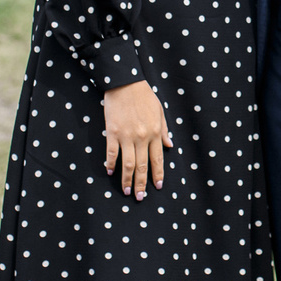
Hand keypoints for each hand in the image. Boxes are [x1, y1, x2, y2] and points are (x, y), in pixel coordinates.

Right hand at [103, 82, 171, 198]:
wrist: (125, 83)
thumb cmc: (144, 96)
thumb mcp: (160, 111)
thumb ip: (165, 130)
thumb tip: (169, 146)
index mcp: (155, 133)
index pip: (157, 159)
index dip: (157, 174)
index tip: (157, 187)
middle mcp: (142, 137)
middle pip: (142, 166)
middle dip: (142, 183)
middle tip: (140, 197)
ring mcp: (127, 136)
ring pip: (127, 164)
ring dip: (127, 179)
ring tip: (127, 191)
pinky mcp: (113, 133)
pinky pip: (112, 153)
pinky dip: (111, 164)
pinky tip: (111, 172)